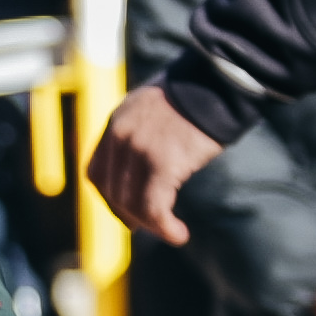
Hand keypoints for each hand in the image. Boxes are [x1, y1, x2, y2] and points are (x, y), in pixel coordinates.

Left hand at [87, 83, 217, 242]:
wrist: (219, 81)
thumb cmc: (198, 94)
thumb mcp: (156, 106)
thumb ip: (143, 130)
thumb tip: (147, 161)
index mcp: (117, 121)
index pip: (96, 171)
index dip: (109, 197)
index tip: (127, 211)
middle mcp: (121, 135)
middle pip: (111, 191)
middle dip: (129, 215)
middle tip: (150, 226)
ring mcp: (139, 149)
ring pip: (131, 203)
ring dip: (150, 225)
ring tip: (171, 232)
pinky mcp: (163, 162)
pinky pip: (154, 207)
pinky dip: (164, 227)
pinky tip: (179, 234)